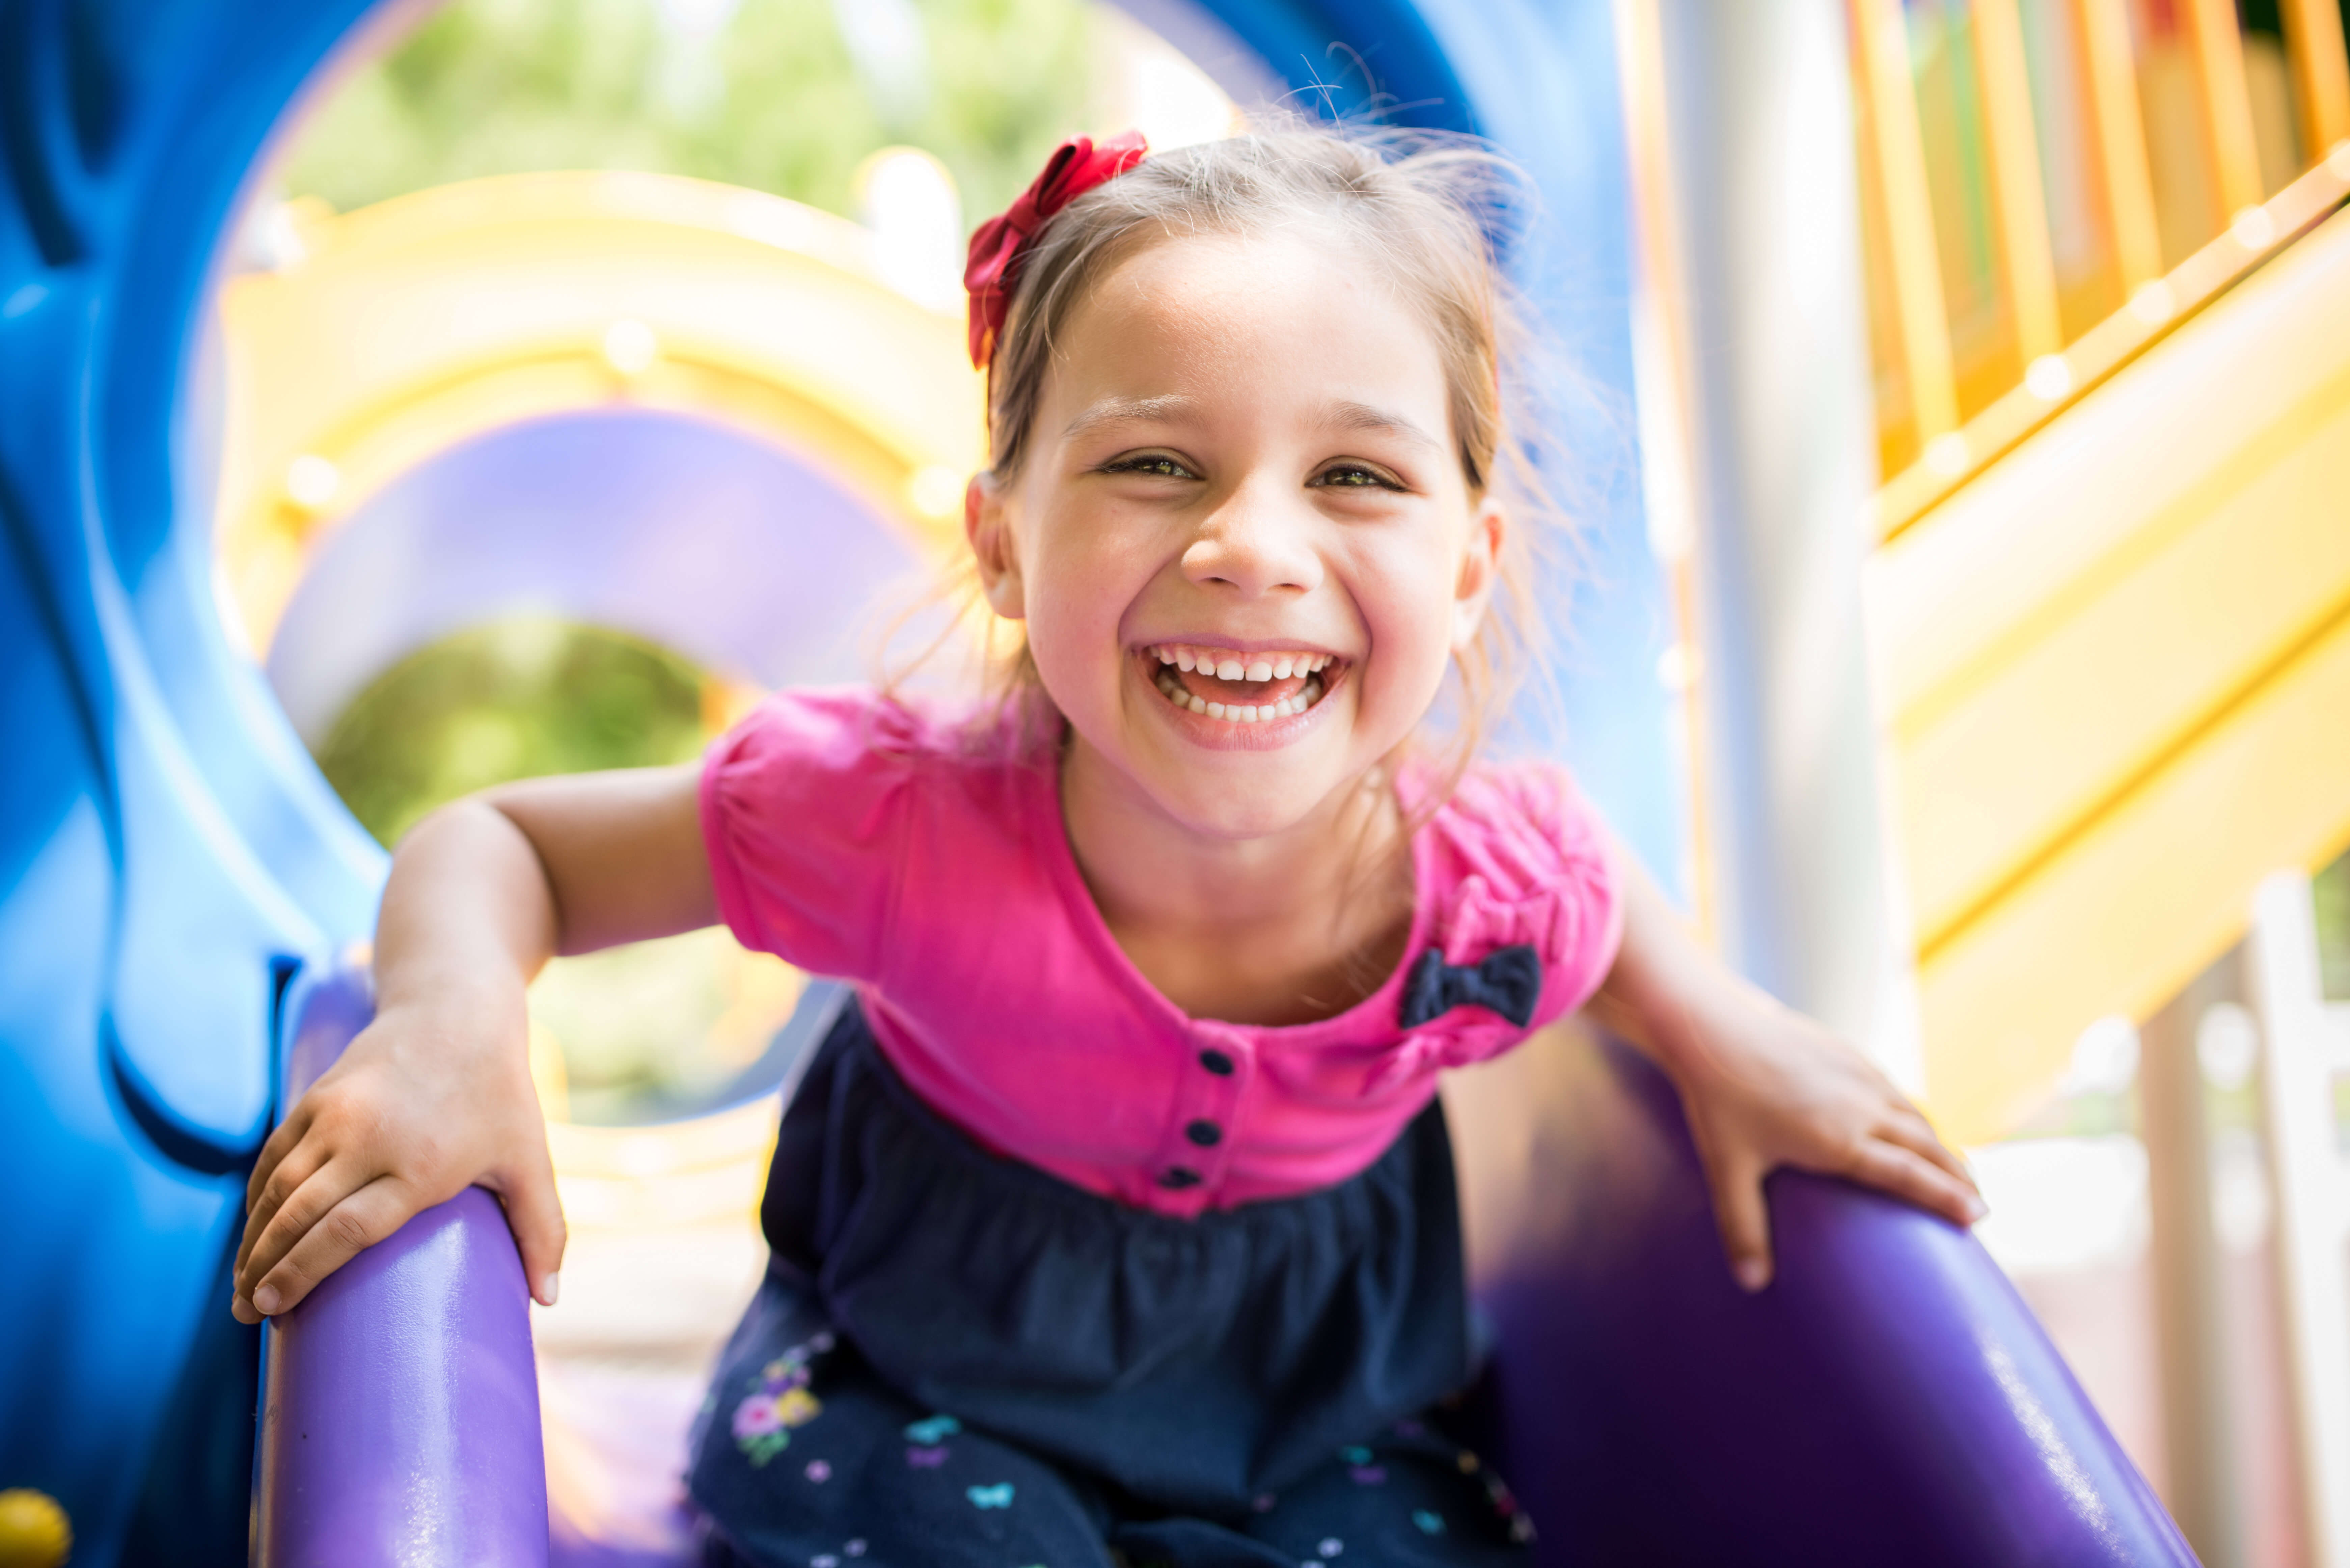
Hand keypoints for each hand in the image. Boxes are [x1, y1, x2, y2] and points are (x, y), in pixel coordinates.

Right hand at [231, 989, 563, 1322]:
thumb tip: (549, 1300)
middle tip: (246, 1313)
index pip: (347, 1231)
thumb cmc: (499, 1095)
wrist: (457, 1012)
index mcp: (422, 1164)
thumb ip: (542, 1230)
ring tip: (240, 1286)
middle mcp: (369, 1138)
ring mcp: (335, 1115)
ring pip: (276, 1189)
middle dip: (264, 1270)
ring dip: (251, 1241)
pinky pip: (273, 1158)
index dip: (303, 1273)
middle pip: (299, 1216)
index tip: (274, 1310)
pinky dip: (255, 1199)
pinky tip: (251, 1233)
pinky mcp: (315, 1097)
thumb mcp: (531, 1161)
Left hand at [1665, 986, 1984, 1291]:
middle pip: (1927, 1146)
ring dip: (1942, 1144)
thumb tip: (1751, 1283)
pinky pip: (1894, 1090)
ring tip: (1959, 1171)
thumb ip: (1743, 1228)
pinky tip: (1915, 1125)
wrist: (1711, 1028)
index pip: (1909, 1176)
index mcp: (1840, 1140)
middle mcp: (1861, 1107)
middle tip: (1982, 1206)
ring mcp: (1858, 1075)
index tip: (1980, 1218)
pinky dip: (1915, 1114)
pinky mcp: (1848, 1053)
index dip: (1947, 1198)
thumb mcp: (1728, 1170)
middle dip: (1958, 1177)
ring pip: (1916, 1115)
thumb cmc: (1718, 1101)